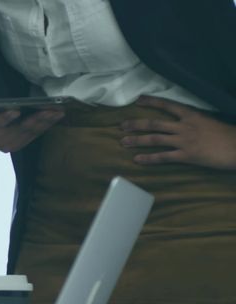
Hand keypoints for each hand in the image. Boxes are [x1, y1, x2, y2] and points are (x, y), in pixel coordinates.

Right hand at [0, 107, 64, 152]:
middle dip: (35, 120)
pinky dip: (46, 125)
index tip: (15, 110)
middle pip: (19, 129)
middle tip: (49, 110)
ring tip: (58, 112)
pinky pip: (35, 135)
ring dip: (45, 122)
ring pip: (30, 133)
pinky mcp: (21, 144)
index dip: (5, 118)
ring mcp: (11, 144)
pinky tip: (57, 116)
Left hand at [121, 96, 235, 170]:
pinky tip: (137, 160)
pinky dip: (149, 158)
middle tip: (121, 126)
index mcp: (193, 115)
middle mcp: (185, 126)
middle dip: (136, 124)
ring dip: (137, 140)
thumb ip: (195, 121)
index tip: (138, 100)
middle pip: (155, 123)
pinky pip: (163, 157)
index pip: (168, 105)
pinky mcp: (187, 155)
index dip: (152, 102)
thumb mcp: (211, 121)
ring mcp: (185, 141)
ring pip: (155, 139)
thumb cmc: (228, 134)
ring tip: (123, 142)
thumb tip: (183, 123)